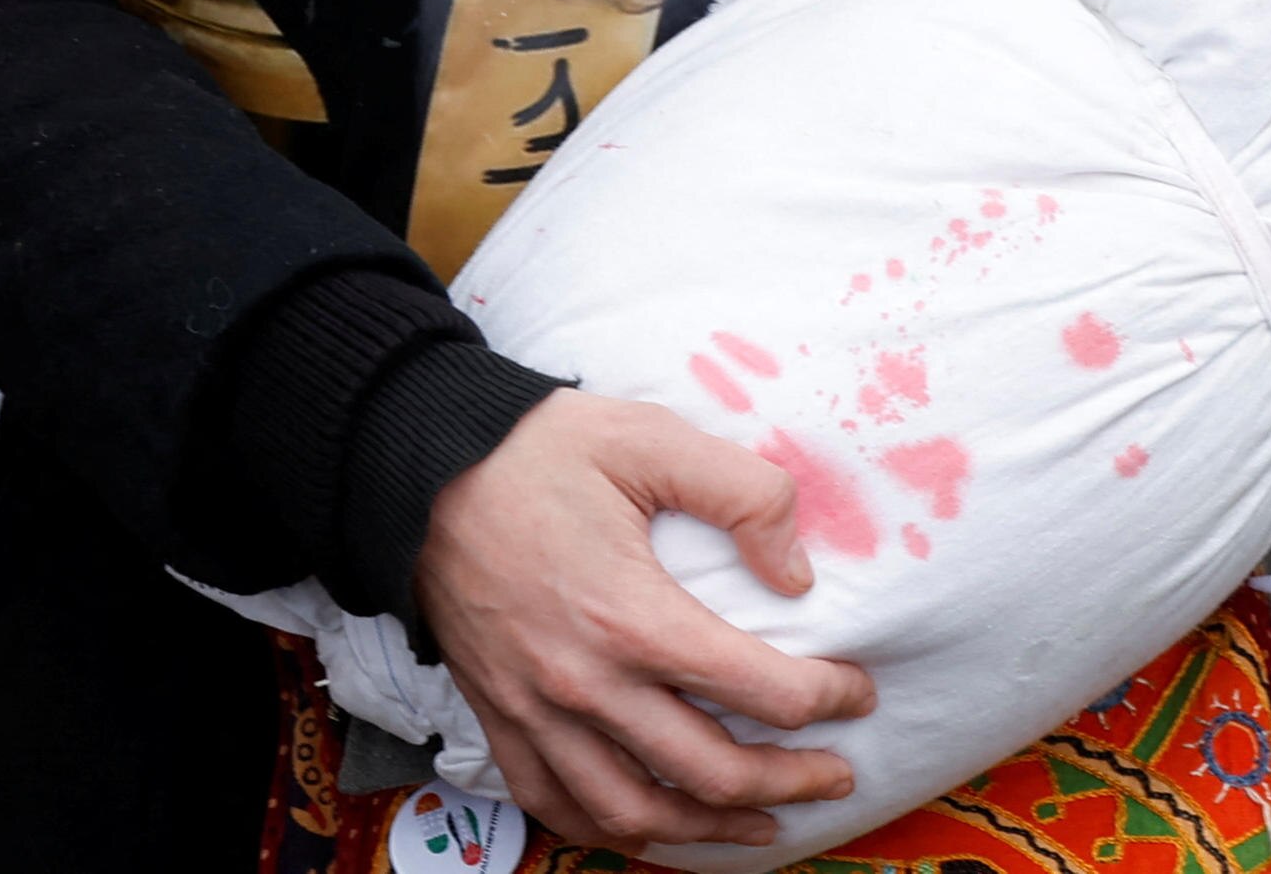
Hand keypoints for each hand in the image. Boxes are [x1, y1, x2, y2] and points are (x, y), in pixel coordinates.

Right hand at [409, 391, 874, 848]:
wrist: (416, 467)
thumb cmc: (537, 448)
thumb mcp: (649, 437)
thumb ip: (742, 491)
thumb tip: (796, 572)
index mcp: (631, 616)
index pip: (759, 690)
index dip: (826, 698)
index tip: (854, 690)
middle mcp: (585, 683)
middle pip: (711, 771)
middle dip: (791, 781)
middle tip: (835, 774)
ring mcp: (536, 713)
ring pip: (638, 812)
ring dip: (711, 829)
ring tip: (764, 820)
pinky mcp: (499, 719)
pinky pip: (559, 808)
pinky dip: (615, 832)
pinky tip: (656, 827)